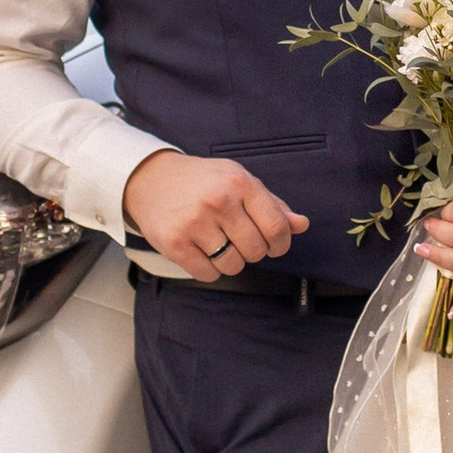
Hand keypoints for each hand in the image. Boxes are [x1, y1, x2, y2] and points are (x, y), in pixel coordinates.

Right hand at [123, 148, 310, 283]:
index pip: (277, 228)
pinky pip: (208, 274)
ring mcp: (195, 223)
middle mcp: (218, 201)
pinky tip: (201, 251)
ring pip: (233, 265)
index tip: (274, 245)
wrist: (151, 179)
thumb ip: (272, 204)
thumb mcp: (239, 181)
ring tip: (218, 244)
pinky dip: (209, 269)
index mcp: (240, 183)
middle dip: (252, 251)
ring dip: (231, 261)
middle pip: (256, 251)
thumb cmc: (202, 182)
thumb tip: (301, 225)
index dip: (281, 244)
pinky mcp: (175, 243)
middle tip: (238, 239)